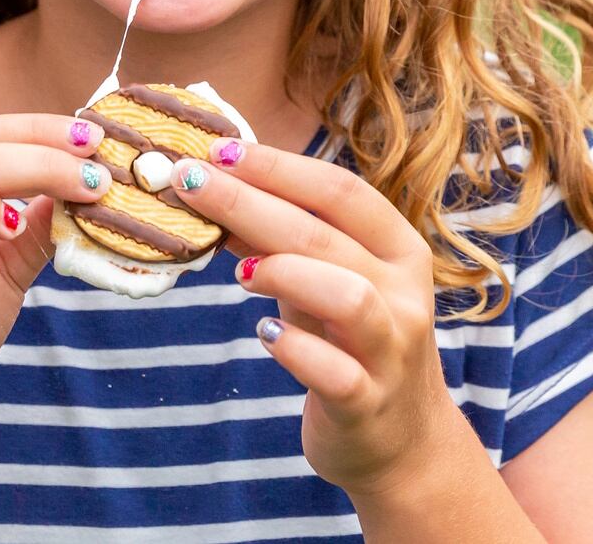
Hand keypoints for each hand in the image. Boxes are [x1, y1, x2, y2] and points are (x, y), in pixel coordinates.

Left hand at [167, 138, 472, 499]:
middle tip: (188, 183)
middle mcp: (404, 294)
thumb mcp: (322, 284)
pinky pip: (334, 371)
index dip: (278, 166)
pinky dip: (292, 348)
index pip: (341, 190)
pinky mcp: (368, 404)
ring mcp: (391, 351)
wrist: (404, 444)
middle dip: (248, 202)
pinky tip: (263, 334)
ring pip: (347, 296)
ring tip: (237, 273)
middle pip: (325, 234)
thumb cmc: (354, 345)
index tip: (218, 149)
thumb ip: (279, 242)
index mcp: (398, 250)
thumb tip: (213, 190)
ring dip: (282, 272)